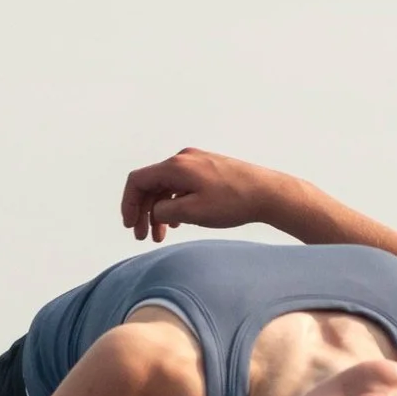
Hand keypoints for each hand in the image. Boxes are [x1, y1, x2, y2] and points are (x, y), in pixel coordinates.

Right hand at [120, 148, 288, 242]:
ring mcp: (196, 162)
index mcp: (176, 166)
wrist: (268, 193)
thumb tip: (155, 211)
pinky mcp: (208, 170)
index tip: (130, 225)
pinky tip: (177, 222)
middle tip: (143, 236)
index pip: (138, 181)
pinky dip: (173, 203)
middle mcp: (184, 159)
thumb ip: (165, 211)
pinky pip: (180, 186)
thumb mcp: (192, 212)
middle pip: (151, 184)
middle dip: (143, 211)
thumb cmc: (233, 201)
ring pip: (166, 187)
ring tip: (161, 235)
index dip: (128, 204)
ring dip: (159, 210)